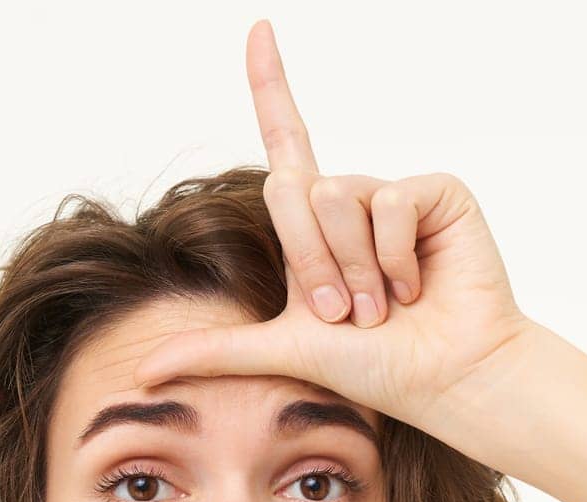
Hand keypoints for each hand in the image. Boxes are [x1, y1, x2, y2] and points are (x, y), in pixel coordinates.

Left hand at [132, 19, 536, 435]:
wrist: (443, 381)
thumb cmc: (377, 370)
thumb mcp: (282, 352)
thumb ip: (215, 351)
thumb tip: (142, 371)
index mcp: (314, 228)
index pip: (287, 139)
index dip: (271, 84)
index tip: (259, 29)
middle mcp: (352, 201)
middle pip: (294, 192)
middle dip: (313, 264)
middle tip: (347, 315)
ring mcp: (395, 195)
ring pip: (337, 196)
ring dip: (355, 268)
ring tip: (384, 307)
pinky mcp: (436, 193)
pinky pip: (389, 200)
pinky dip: (394, 256)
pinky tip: (418, 286)